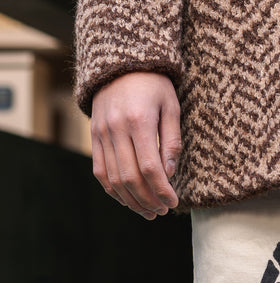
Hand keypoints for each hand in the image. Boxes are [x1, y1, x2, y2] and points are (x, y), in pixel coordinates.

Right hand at [91, 72, 181, 219]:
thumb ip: (171, 141)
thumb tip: (168, 175)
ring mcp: (101, 133)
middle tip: (162, 211)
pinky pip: (100, 171)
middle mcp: (116, 128)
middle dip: (148, 200)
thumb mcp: (171, 106)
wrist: (119, 62)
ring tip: (149, 212)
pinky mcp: (94, 136)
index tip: (173, 203)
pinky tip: (129, 201)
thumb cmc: (153, 85)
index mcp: (138, 120)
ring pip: (114, 179)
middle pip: (130, 177)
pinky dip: (114, 191)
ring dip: (132, 201)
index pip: (149, 167)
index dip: (161, 190)